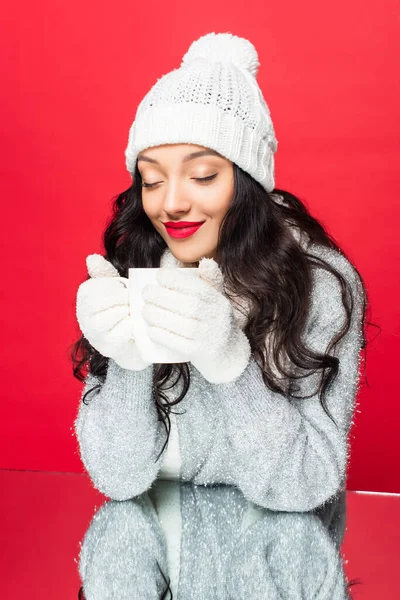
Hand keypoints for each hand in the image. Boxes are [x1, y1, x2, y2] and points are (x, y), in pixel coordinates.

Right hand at [76, 254, 150, 370]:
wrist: (128, 340)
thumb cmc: (120, 308)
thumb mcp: (115, 286)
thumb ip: (105, 272)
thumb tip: (92, 258)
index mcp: (85, 293)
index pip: (105, 282)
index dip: (120, 287)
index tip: (123, 292)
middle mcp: (83, 312)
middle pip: (111, 297)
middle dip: (126, 299)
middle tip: (130, 304)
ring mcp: (93, 331)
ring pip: (119, 312)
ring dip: (130, 312)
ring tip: (131, 314)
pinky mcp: (105, 345)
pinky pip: (125, 329)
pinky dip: (133, 326)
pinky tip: (133, 327)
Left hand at [141, 257, 250, 382]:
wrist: (228, 355)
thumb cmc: (215, 321)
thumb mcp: (217, 300)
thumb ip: (210, 281)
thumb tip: (205, 261)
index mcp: (219, 302)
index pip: (198, 288)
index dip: (177, 280)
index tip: (159, 276)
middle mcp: (217, 319)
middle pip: (187, 305)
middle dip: (162, 296)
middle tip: (146, 292)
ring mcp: (209, 337)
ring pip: (180, 324)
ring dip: (158, 315)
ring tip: (145, 310)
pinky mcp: (199, 353)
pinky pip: (177, 343)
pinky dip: (162, 335)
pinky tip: (150, 329)